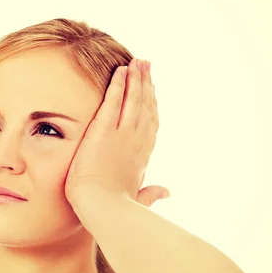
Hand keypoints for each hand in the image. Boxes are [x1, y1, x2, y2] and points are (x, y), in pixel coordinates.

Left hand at [65, 58, 168, 208]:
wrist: (104, 210)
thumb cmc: (116, 209)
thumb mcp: (137, 197)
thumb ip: (151, 192)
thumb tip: (167, 192)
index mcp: (142, 156)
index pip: (150, 124)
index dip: (151, 104)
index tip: (151, 90)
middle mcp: (136, 141)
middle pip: (145, 106)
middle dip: (146, 84)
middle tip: (146, 65)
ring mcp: (122, 135)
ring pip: (133, 100)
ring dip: (136, 79)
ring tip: (137, 61)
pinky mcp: (104, 131)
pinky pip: (113, 102)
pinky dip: (118, 85)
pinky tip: (120, 70)